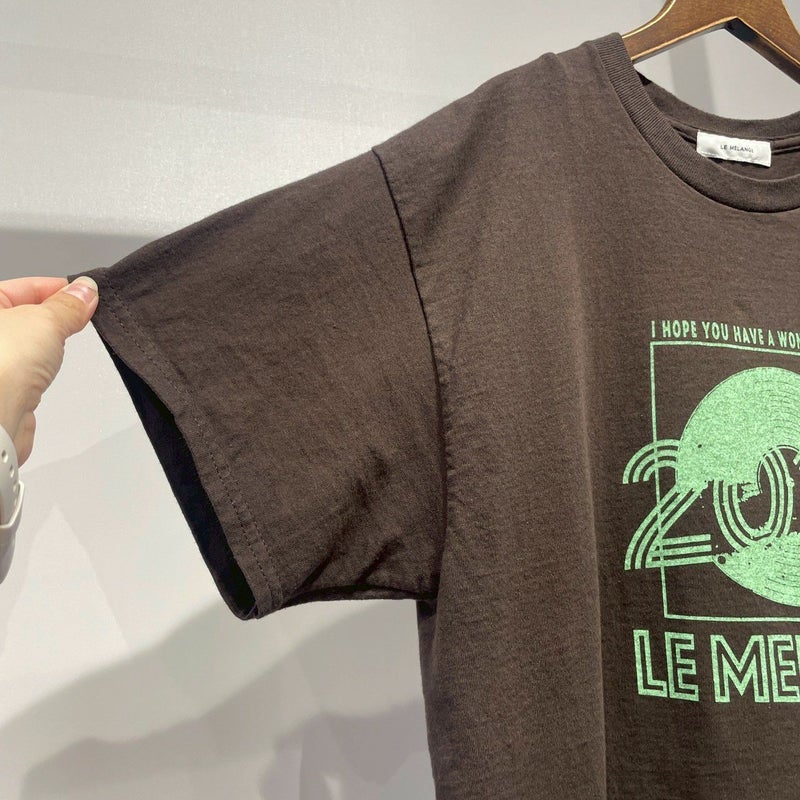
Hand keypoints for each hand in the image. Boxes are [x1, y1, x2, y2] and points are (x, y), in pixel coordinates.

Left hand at [0, 276, 98, 465]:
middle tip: (82, 318)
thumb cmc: (3, 365)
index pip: (23, 287)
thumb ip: (69, 304)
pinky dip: (40, 367)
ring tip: (61, 346)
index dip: (57, 289)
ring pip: (24, 341)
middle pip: (24, 313)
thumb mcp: (46, 320)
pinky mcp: (1, 387)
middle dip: (55, 316)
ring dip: (47, 343)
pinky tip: (48, 371)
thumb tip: (86, 290)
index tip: (87, 295)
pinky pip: (24, 367)